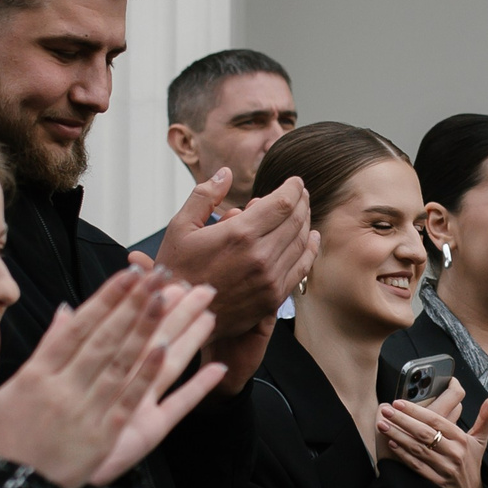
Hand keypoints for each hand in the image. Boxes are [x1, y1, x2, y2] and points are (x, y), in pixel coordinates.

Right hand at [0, 269, 222, 487]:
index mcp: (34, 376)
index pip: (76, 328)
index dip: (105, 299)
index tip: (126, 275)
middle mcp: (63, 390)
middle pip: (105, 338)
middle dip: (132, 304)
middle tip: (157, 275)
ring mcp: (86, 414)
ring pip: (121, 363)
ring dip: (145, 329)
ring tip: (166, 299)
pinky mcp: (102, 439)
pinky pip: (128, 401)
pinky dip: (146, 374)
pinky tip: (164, 350)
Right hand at [155, 170, 319, 389]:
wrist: (179, 314)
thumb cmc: (177, 270)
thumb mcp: (180, 227)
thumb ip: (205, 196)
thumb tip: (225, 174)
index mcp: (240, 234)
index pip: (282, 203)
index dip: (293, 188)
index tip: (294, 181)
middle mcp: (260, 256)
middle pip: (295, 220)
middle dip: (301, 202)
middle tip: (300, 193)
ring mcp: (269, 279)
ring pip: (301, 243)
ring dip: (306, 222)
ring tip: (303, 211)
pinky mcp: (272, 298)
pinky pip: (300, 268)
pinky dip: (309, 250)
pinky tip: (311, 239)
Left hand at [379, 388, 487, 487]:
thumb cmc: (472, 463)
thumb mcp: (481, 440)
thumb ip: (486, 418)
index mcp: (462, 440)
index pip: (437, 421)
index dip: (417, 411)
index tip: (399, 402)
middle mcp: (454, 454)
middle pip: (424, 433)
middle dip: (402, 420)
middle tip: (385, 409)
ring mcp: (444, 469)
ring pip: (417, 449)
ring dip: (398, 435)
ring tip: (382, 424)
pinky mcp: (435, 482)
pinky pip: (416, 466)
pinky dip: (403, 455)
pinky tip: (391, 444)